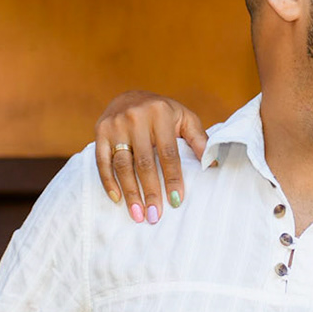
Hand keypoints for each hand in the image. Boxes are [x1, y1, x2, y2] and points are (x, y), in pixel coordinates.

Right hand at [93, 91, 208, 222]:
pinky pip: (102, 161)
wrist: (130, 95)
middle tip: (155, 215)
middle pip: (144, 162)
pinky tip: (117, 199)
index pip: (168, 153)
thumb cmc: (163, 112)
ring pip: (122, 164)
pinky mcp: (99, 131)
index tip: (177, 201)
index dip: (173, 178)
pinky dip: (108, 181)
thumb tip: (213, 164)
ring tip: (138, 214)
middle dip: (150, 191)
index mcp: (160, 113)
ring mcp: (115, 124)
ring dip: (130, 192)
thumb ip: (199, 139)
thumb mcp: (184, 118)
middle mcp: (135, 117)